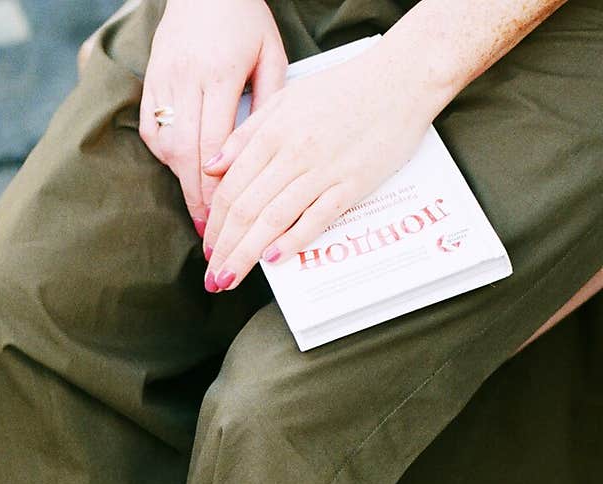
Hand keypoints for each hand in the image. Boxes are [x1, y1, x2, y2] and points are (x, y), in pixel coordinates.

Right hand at [139, 0, 286, 236]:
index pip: (215, 143)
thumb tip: (258, 156)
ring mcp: (163, 79)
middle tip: (206, 227)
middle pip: (185, 152)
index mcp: (220, 73)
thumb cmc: (245, 20)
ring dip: (179, 177)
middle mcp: (186, 78)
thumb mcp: (270, 54)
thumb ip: (266, 103)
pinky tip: (180, 165)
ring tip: (197, 203)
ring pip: (165, 144)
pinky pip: (149, 129)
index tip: (222, 216)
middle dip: (195, 195)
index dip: (216, 186)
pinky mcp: (149, 80)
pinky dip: (164, 152)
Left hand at [202, 45, 433, 290]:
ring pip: (273, 219)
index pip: (231, 188)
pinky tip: (272, 260)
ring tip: (230, 279)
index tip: (207, 250)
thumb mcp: (287, 98)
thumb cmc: (344, 88)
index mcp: (273, 133)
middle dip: (224, 250)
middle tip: (212, 279)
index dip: (214, 224)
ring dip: (246, 255)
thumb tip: (212, 167)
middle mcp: (292, 153)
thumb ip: (247, 133)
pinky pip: (317, 217)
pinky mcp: (352, 184)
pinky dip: (293, 240)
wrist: (402, 78)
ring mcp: (323, 170)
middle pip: (246, 210)